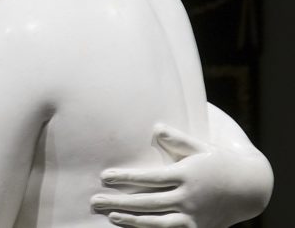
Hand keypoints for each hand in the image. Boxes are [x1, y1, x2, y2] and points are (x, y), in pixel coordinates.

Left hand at [92, 123, 271, 227]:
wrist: (250, 187)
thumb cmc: (218, 161)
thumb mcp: (200, 146)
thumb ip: (177, 138)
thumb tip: (155, 127)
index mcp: (186, 174)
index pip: (149, 178)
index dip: (126, 178)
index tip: (104, 177)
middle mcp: (188, 197)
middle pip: (147, 201)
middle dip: (119, 200)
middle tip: (95, 199)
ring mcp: (193, 215)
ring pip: (157, 222)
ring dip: (131, 220)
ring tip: (110, 215)